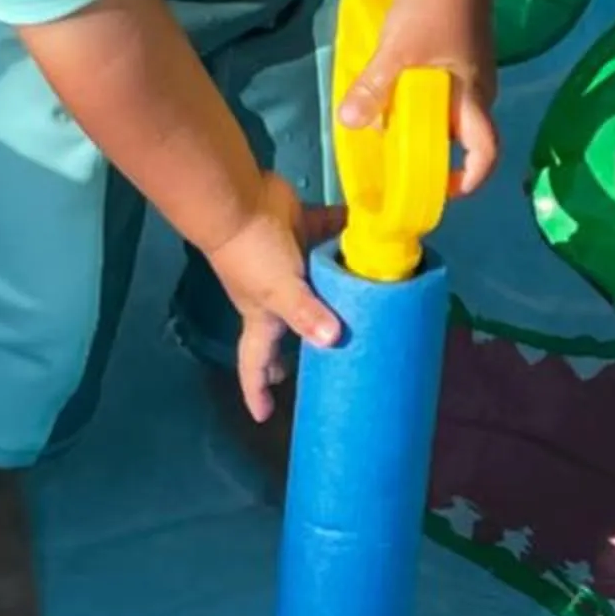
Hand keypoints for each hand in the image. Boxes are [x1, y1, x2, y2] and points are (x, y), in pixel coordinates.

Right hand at [206, 175, 344, 420]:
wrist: (238, 198)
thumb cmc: (253, 254)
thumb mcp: (280, 291)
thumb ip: (306, 314)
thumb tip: (332, 342)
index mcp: (263, 316)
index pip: (254, 364)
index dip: (256, 392)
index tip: (265, 417)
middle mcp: (275, 294)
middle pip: (288, 328)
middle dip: (298, 350)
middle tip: (321, 367)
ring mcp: (288, 261)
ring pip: (315, 284)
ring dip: (336, 294)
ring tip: (365, 309)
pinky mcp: (301, 229)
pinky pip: (330, 235)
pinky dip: (348, 239)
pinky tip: (376, 247)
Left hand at [339, 0, 500, 194]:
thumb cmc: (434, 9)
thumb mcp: (397, 52)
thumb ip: (373, 89)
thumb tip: (350, 123)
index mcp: (473, 99)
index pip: (485, 152)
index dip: (469, 178)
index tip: (443, 190)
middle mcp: (479, 90)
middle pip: (467, 135)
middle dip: (440, 153)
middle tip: (405, 161)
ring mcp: (472, 69)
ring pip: (453, 110)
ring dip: (427, 123)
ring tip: (392, 126)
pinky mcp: (460, 51)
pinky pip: (444, 88)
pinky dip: (422, 98)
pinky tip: (394, 88)